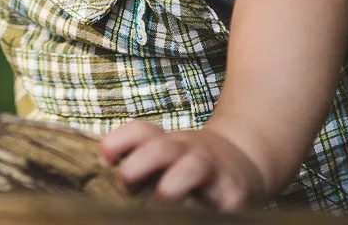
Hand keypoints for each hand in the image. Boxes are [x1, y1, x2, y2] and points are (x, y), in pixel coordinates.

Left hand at [98, 120, 267, 211]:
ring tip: (164, 196)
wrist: (244, 163)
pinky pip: (222, 201)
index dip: (118, 141)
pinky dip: (208, 208)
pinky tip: (197, 216)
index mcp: (165, 143)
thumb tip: (102, 170)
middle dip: (139, 163)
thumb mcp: (163, 155)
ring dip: (173, 183)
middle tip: (126, 183)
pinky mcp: (234, 194)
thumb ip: (135, 160)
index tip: (105, 159)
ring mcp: (212, 171)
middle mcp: (187, 151)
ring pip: (191, 169)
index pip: (140, 132)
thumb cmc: (190, 165)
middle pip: (160, 148)